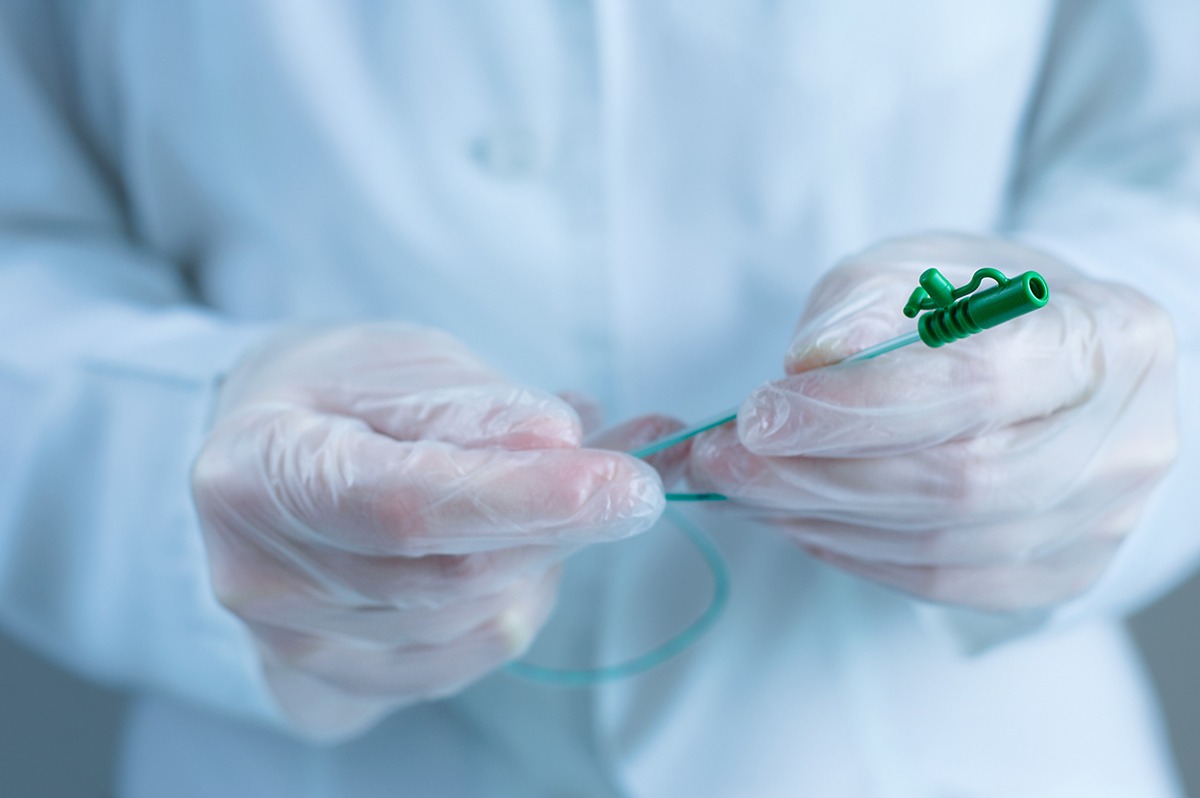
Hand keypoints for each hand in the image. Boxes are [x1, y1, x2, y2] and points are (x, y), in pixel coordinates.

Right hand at [192, 325, 668, 737]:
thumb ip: (473, 405)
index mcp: (259, 472)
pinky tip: (509, 546)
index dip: (527, 500)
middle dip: (559, 526)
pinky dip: (515, 600)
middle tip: (621, 474)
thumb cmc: (337, 394)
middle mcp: (262, 577)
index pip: (407, 507)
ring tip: (544, 491)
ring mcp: (294, 645)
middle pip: (451, 579)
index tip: (627, 485)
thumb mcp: (401, 362)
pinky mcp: (334, 684)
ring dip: (542, 558)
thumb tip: (561, 442)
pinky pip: (466, 660)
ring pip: (474, 624)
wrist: (271, 451)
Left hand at [688, 235, 1178, 612]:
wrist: (1054, 361)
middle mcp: (1125, 441)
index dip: (854, 408)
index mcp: (1109, 339)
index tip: (756, 414)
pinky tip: (798, 516)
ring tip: (741, 486)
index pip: (976, 385)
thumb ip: (862, 306)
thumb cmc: (982, 305)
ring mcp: (1101, 522)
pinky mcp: (1060, 573)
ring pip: (940, 545)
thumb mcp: (918, 269)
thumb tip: (809, 364)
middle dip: (815, 475)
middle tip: (718, 462)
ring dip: (817, 519)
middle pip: (957, 481)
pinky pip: (939, 582)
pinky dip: (851, 552)